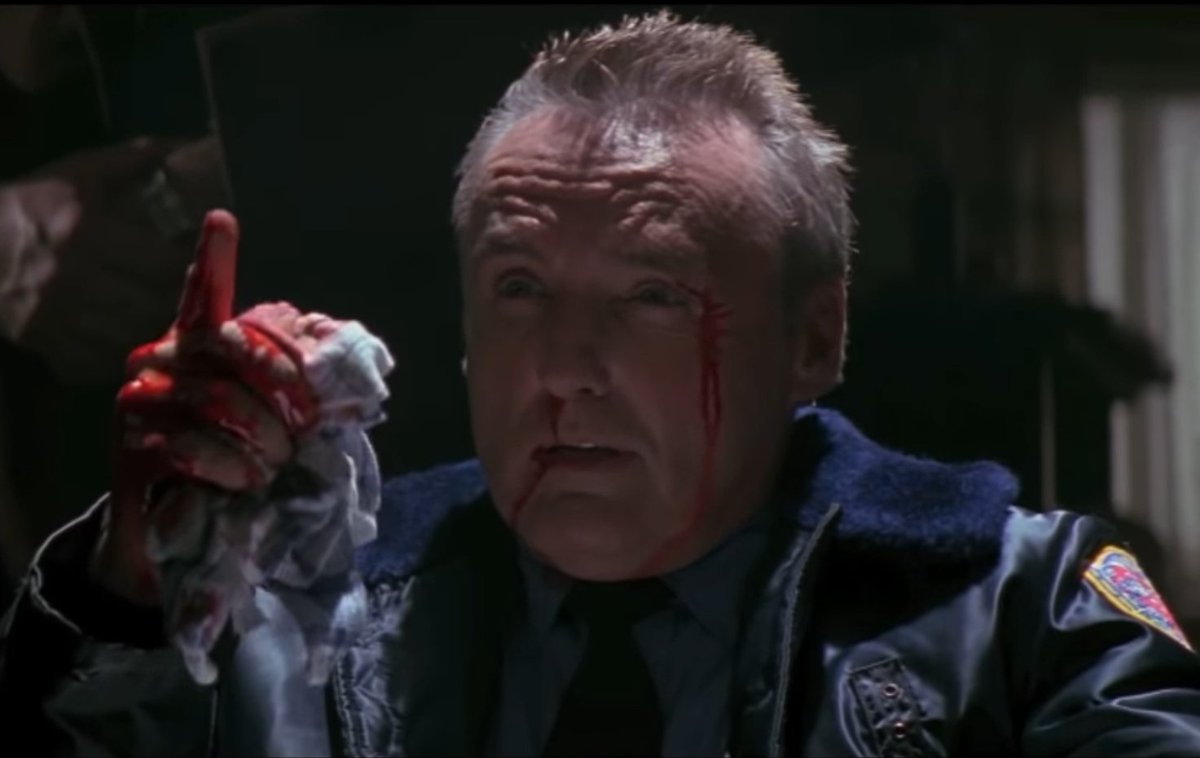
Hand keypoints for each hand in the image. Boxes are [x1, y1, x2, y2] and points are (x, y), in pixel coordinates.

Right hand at [0, 136, 223, 382]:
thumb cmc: (27, 206)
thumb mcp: (75, 174)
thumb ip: (129, 161)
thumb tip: (179, 146)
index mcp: (88, 235)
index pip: (161, 261)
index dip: (186, 264)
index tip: (194, 260)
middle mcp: (76, 279)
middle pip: (152, 302)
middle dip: (175, 298)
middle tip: (186, 292)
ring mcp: (60, 316)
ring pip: (131, 334)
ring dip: (154, 327)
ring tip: (164, 313)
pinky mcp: (47, 343)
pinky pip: (100, 359)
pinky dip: (122, 351)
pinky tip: (129, 335)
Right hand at [93, 210, 317, 604]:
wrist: (178, 529)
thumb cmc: (235, 465)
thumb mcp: (275, 423)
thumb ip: (296, 391)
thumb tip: (351, 367)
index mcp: (199, 348)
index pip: (206, 296)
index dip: (214, 261)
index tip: (222, 221)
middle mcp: (162, 360)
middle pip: (232, 348)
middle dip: (281, 394)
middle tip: (300, 434)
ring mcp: (140, 400)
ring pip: (216, 401)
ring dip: (260, 442)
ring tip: (270, 467)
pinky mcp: (130, 445)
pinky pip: (190, 444)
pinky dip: (228, 468)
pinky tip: (238, 484)